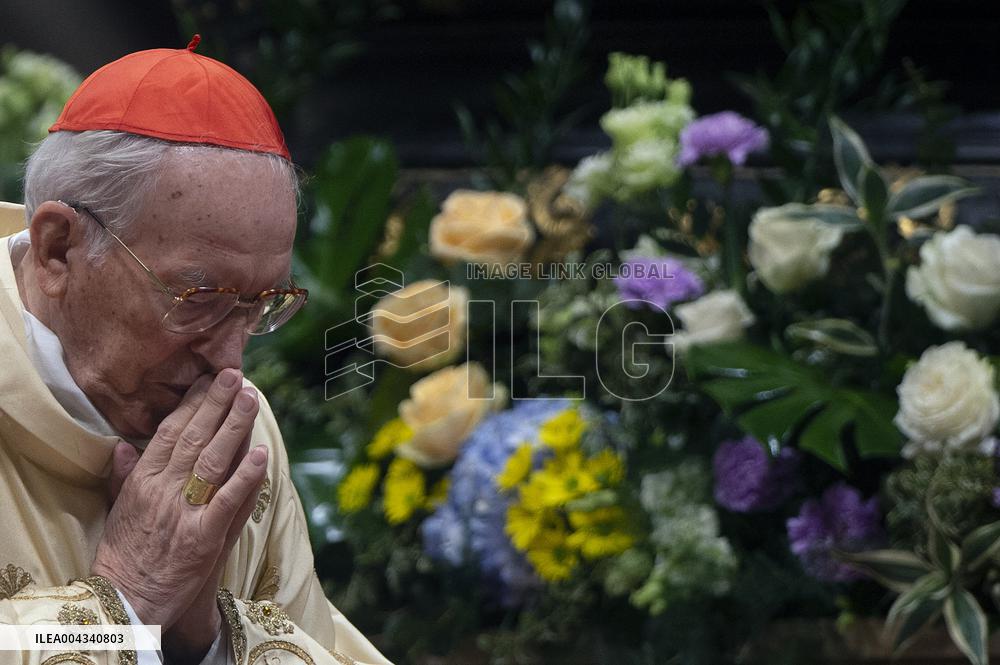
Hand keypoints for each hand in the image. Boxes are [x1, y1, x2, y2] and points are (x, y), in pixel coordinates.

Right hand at [93, 369, 267, 632]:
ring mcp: (185, 512)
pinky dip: (245, 476)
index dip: (191, 403)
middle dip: (216, 403)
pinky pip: (228, 500)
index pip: (169, 431)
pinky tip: (261, 453)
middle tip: (235, 375)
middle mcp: (163, 491)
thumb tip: (123, 443)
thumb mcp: (117, 510)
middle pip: (194, 437)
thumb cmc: (125, 554)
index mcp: (142, 481)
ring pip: (212, 460)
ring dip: (234, 426)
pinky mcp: (205, 536)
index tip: (208, 379)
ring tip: (250, 398)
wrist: (128, 601)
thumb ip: (124, 475)